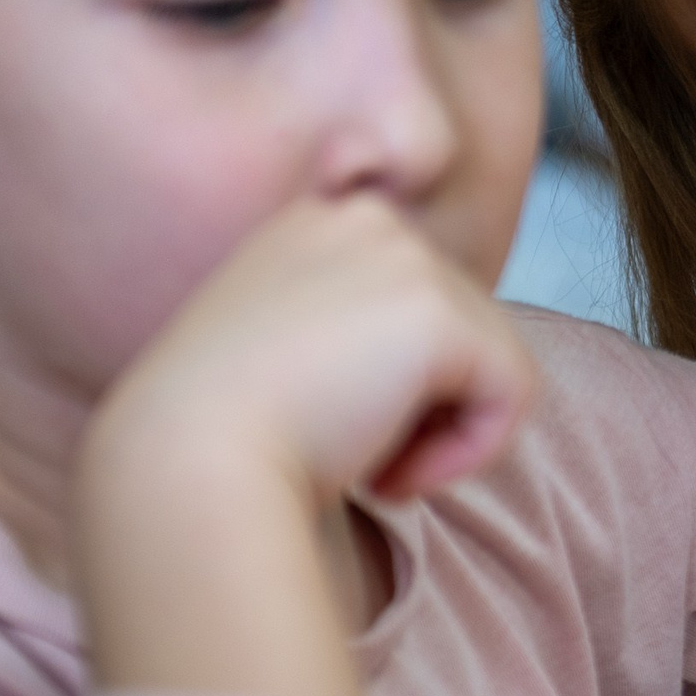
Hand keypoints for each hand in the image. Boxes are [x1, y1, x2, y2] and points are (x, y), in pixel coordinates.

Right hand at [76, 194, 536, 695]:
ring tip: (367, 467)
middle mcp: (364, 218)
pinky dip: (468, 453)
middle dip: (422, 405)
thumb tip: (449, 362)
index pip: (411, 294)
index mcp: (313, 222)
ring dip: (442, 433)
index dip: (396, 370)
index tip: (328, 411)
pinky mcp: (438, 312)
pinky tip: (389, 477)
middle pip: (459, 326)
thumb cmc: (210, 441)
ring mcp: (404, 256)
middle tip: (347, 451)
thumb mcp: (274, 355)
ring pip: (491, 360)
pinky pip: (512, 392)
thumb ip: (351, 331)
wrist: (182, 466)